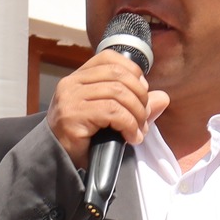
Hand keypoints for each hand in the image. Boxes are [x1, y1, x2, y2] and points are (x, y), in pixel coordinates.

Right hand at [46, 49, 169, 168]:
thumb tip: (163, 97)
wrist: (57, 162)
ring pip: (117, 93)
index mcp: (78, 78)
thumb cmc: (83, 139)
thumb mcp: (111, 117)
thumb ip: (135, 105)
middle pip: (118, 75)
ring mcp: (70, 99)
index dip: (132, 71)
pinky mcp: (73, 116)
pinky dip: (129, 124)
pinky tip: (131, 137)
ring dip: (136, 114)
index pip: (109, 58)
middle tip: (144, 118)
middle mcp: (71, 83)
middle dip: (139, 96)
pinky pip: (112, 112)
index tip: (142, 92)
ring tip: (138, 130)